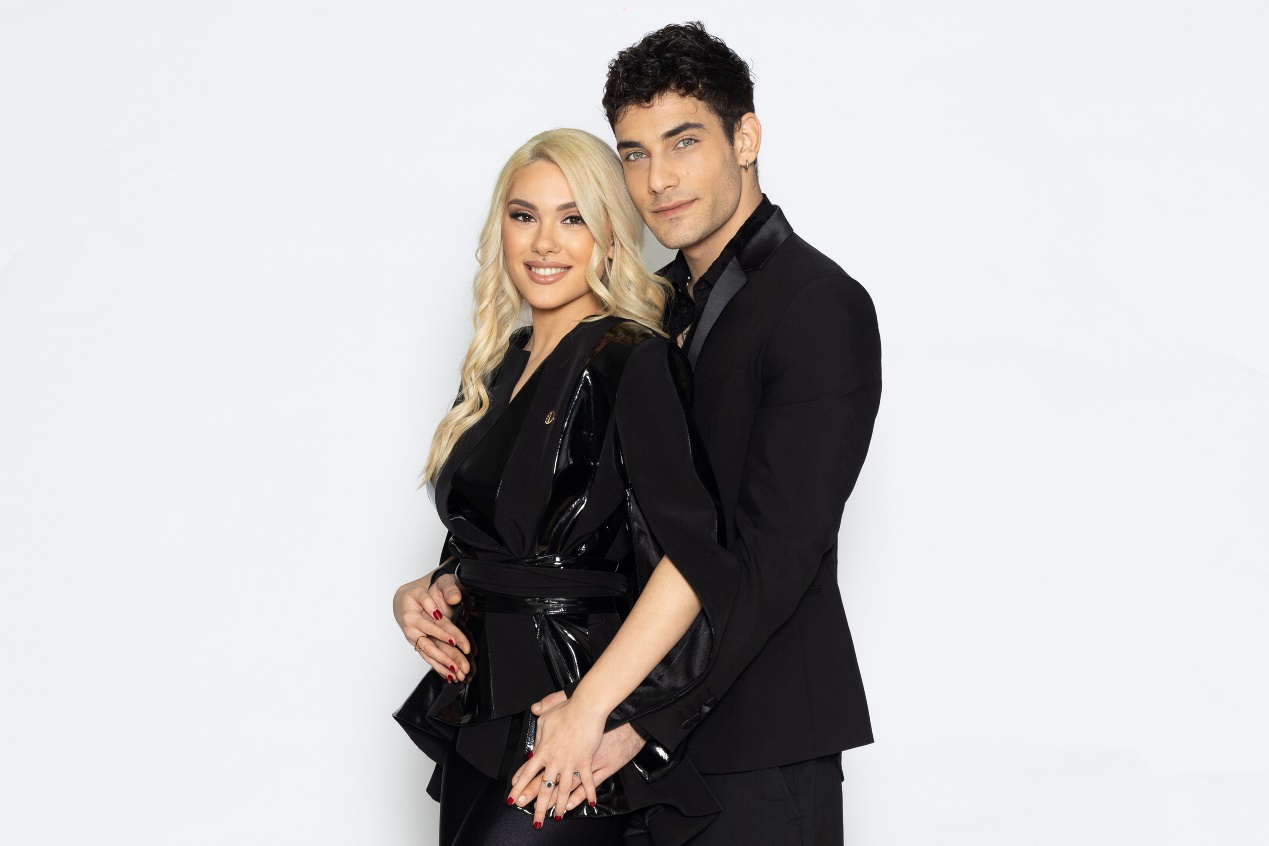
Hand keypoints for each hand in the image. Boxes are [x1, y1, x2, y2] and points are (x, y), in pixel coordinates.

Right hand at [393, 572, 469, 681]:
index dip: (447, 634)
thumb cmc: (418, 592)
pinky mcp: (417, 644)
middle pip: (431, 644)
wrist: (403, 600)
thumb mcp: (430, 586)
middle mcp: (412, 628)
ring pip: (429, 653)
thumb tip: (450, 603)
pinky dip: (438, 667)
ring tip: (457, 675)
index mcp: (413, 614)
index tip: (457, 643)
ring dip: (443, 665)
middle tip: (461, 666)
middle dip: (447, 656)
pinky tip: (449, 676)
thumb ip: (442, 591)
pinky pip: (427, 657)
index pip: (435, 625)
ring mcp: (414, 638)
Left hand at [529, 691, 647, 811]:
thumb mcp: (545, 718)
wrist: (586, 708)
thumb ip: (537, 731)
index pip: (527, 772)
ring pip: (563, 789)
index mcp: (543, 750)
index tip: (514, 798)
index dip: (519, 787)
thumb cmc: (566, 711)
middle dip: (538, 807)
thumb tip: (531, 739)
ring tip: (558, 816)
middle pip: (544, 787)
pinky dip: (589, 793)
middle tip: (535, 821)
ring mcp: (571, 762)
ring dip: (560, 805)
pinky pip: (587, 782)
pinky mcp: (586, 761)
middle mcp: (555, 760)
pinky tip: (591, 804)